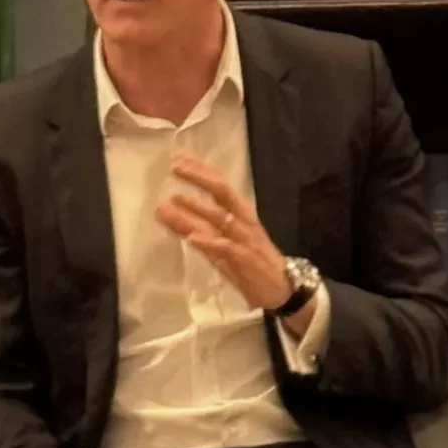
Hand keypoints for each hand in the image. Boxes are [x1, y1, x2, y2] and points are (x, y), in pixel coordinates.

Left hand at [157, 152, 293, 311]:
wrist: (282, 289)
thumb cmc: (251, 264)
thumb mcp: (218, 244)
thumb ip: (194, 226)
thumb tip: (165, 208)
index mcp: (240, 214)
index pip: (220, 185)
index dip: (200, 170)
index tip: (178, 158)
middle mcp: (244, 221)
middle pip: (223, 192)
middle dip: (200, 178)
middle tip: (176, 166)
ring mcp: (245, 240)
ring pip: (222, 218)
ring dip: (197, 208)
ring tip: (174, 199)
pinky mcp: (245, 260)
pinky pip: (226, 248)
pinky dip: (209, 242)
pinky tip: (192, 238)